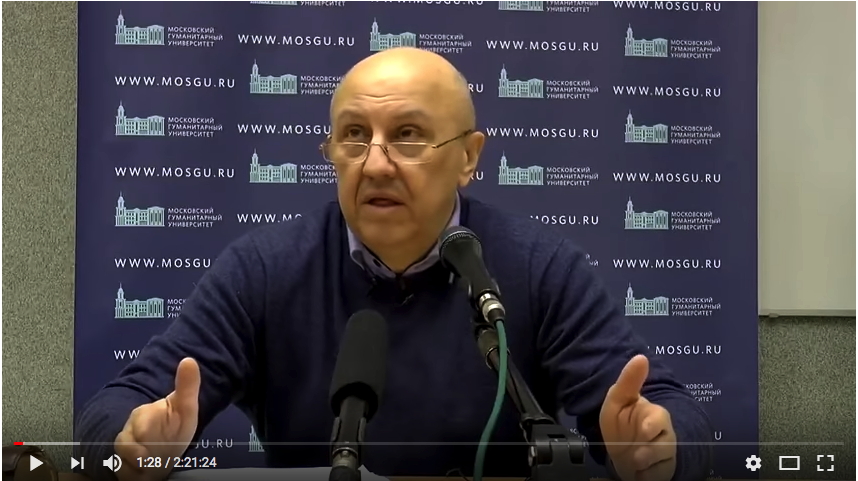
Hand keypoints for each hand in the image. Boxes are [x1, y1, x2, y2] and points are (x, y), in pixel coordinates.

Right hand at [114, 358, 200, 480]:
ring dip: (132, 469)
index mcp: (143, 417)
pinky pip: (122, 474)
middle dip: (135, 453)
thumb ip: (187, 386)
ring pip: (121, 461)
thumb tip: (189, 360)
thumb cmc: (173, 429)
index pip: (138, 421)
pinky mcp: (125, 470)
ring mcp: (126, 454)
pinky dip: (131, 476)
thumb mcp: (185, 408)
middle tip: (146, 460)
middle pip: (124, 444)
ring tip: (145, 468)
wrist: (164, 454)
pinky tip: (142, 476)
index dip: (142, 430)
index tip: (148, 441)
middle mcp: (130, 435)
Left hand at [599, 355, 676, 480]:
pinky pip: (655, 476)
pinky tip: (638, 470)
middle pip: (663, 446)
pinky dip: (643, 475)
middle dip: (644, 451)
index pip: (659, 420)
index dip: (649, 427)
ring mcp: (666, 455)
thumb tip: (641, 356)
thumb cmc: (622, 424)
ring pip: (658, 462)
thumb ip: (628, 381)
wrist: (622, 453)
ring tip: (632, 460)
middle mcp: (665, 435)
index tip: (643, 429)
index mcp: (655, 415)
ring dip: (640, 463)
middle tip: (633, 452)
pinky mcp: (665, 471)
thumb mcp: (618, 400)